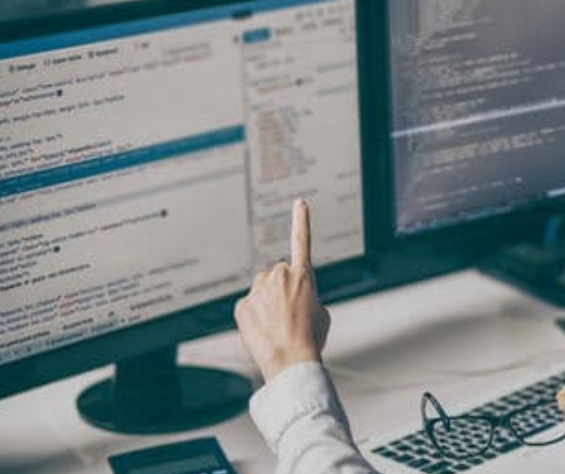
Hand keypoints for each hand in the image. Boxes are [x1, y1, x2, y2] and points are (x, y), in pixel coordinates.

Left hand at [235, 199, 330, 381]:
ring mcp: (258, 290)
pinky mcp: (242, 305)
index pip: (302, 241)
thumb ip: (307, 294)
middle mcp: (279, 276)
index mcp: (304, 276)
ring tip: (277, 325)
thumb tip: (293, 297)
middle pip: (277, 274)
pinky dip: (254, 316)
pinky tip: (264, 330)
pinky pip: (249, 305)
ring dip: (268, 301)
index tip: (300, 203)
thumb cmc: (311, 339)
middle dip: (281, 288)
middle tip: (290, 313)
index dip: (302, 220)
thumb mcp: (321, 312)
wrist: (291, 360)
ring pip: (261, 289)